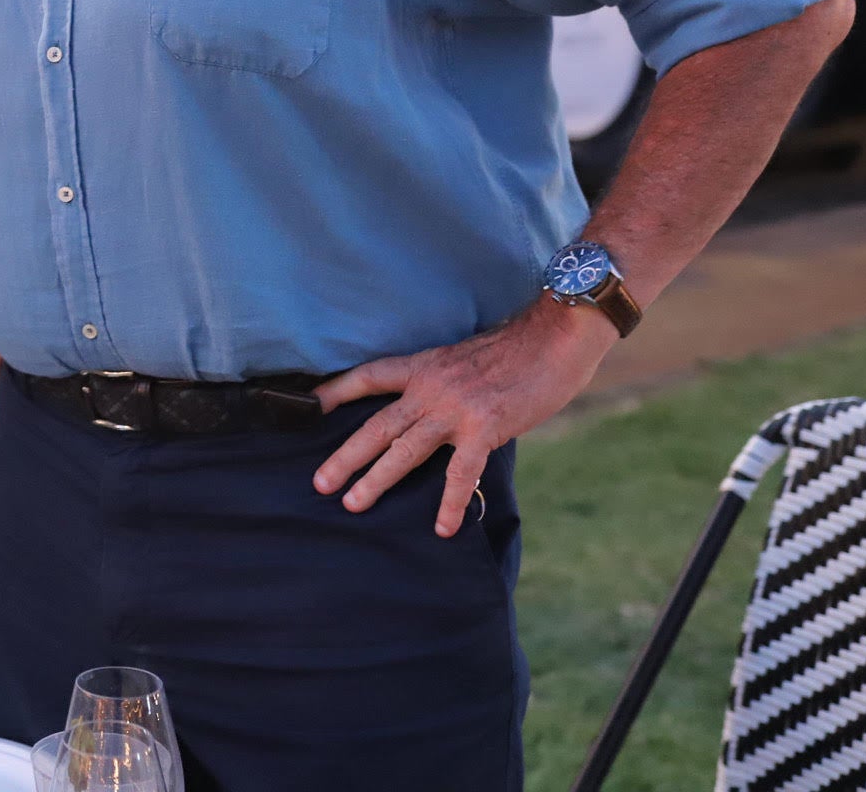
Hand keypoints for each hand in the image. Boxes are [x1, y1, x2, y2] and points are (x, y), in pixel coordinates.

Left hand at [313, 297, 615, 536]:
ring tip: (353, 504)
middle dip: (345, 456)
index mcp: (424, 366)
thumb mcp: (464, 359)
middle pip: (376, 424)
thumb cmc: (517, 350)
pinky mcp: (484, 427)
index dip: (336, 390)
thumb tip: (432, 411)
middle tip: (320, 483)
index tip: (309, 405)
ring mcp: (455, 408)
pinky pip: (459, 473)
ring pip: (404, 449)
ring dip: (376, 479)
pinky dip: (449, 503)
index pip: (368, 376)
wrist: (556, 337)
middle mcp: (430, 387)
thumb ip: (443, 385)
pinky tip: (442, 528)